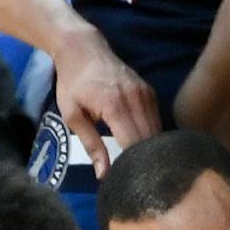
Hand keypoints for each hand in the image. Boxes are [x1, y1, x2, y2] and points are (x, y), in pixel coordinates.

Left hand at [50, 26, 158, 172]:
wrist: (84, 48)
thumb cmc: (72, 82)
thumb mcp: (72, 115)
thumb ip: (90, 144)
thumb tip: (104, 174)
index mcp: (114, 106)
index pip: (133, 144)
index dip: (132, 165)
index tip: (128, 181)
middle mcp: (136, 99)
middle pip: (149, 140)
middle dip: (144, 161)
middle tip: (137, 180)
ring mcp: (146, 94)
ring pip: (157, 131)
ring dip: (151, 149)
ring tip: (142, 167)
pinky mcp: (150, 92)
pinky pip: (157, 120)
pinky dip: (152, 136)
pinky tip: (145, 148)